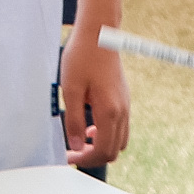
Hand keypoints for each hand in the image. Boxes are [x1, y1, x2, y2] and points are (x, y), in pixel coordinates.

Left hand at [61, 8, 132, 167]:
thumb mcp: (71, 89)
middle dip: (93, 156)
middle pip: (113, 150)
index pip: (102, 151)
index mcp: (109, 111)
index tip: (68, 157)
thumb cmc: (82, 57)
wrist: (98, 34)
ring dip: (101, 146)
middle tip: (72, 153)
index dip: (85, 160)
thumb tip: (76, 147)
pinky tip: (90, 124)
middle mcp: (122, 112)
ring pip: (119, 140)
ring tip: (80, 139)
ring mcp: (125, 105)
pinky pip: (120, 127)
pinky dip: (107, 134)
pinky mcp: (124, 99)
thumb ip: (74, 121)